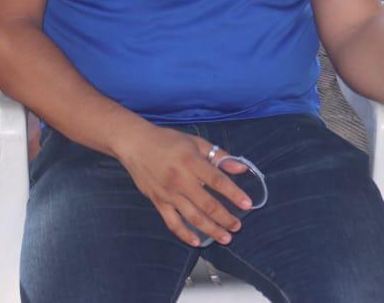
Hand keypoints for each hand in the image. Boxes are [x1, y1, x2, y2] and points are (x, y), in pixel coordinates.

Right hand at [112, 123, 251, 246]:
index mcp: (192, 162)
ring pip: (192, 217)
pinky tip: (197, 242)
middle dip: (225, 218)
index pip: (217, 181)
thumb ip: (219, 156)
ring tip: (225, 237)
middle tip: (238, 226)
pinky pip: (172, 223)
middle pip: (207, 204)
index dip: (234, 194)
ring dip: (210, 229)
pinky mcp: (158, 202)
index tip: (248, 204)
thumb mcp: (196, 142)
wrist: (135, 144)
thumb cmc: (168, 141)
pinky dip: (185, 234)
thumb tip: (241, 168)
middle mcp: (180, 180)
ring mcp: (168, 194)